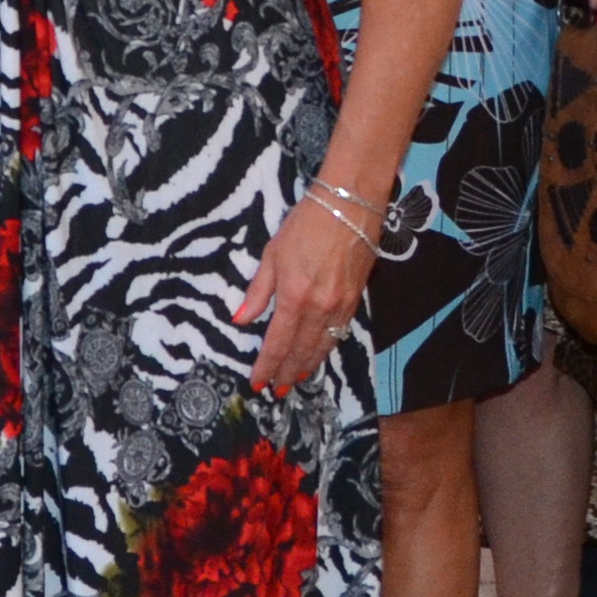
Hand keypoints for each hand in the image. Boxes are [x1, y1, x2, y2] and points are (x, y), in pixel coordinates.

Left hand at [234, 185, 379, 396]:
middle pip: (301, 351)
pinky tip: (319, 354)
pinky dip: (327, 348)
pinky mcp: (355, 299)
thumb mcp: (273, 253)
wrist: (350, 205)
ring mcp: (340, 305)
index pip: (277, 342)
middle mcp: (319, 308)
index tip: (258, 383)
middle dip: (287, 373)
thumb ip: (258, 291)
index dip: (267, 366)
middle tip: (278, 391)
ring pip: (323, 346)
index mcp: (294, 296)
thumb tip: (241, 319)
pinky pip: (339, 333)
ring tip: (296, 379)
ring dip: (308, 366)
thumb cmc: (306, 223)